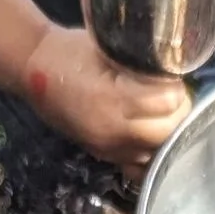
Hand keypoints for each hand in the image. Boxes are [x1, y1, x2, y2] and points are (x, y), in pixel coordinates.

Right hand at [22, 24, 189, 171]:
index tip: (173, 79)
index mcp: (112, 98)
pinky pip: (142, 166)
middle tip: (173, 96)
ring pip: (159, 152)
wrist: (36, 73)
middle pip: (168, 132)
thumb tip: (173, 77)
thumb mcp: (109, 47)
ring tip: (163, 114)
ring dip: (168, 134)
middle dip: (178, 113)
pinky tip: (151, 136)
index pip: (168, 103)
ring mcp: (109, 149)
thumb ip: (140, 66)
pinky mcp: (107, 158)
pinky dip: (152, 153)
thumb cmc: (72, 52)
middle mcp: (112, 130)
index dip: (176, 89)